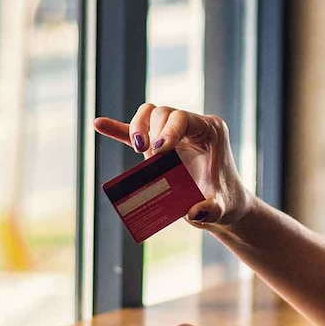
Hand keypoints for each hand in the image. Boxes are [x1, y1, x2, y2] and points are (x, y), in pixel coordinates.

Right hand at [92, 105, 252, 228]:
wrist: (223, 204)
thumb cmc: (225, 202)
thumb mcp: (221, 208)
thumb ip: (212, 210)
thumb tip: (194, 213)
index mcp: (210, 130)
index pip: (183, 118)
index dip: (168, 130)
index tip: (159, 151)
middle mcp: (192, 126)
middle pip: (163, 112)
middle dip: (151, 131)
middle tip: (150, 159)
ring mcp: (174, 133)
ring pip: (149, 114)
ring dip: (137, 127)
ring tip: (138, 148)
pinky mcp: (160, 146)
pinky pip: (136, 133)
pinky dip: (118, 129)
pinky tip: (99, 125)